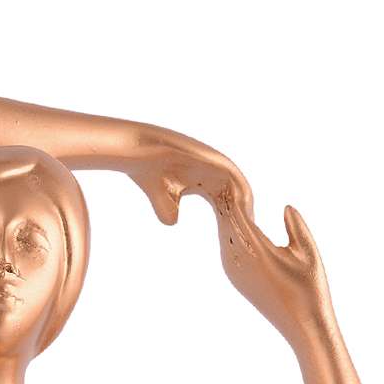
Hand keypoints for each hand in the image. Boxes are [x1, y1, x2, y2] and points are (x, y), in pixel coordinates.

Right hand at [119, 137, 251, 227]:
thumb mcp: (160, 196)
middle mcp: (210, 169)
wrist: (134, 149)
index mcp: (202, 179)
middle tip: (247, 232)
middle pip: (233, 193)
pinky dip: (239, 187)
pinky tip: (242, 204)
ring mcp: (210, 160)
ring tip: (249, 220)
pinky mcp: (208, 154)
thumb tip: (173, 222)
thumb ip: (166, 208)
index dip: (230, 217)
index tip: (233, 234)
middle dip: (241, 212)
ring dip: (245, 201)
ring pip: (236, 183)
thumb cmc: (146, 168)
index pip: (224, 200)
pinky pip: (231, 172)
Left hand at [214, 187, 332, 341]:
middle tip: (213, 172)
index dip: (231, 192)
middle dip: (222, 198)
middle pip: (225, 220)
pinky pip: (228, 246)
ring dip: (223, 213)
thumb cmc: (310, 289)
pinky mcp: (235, 277)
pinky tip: (230, 218)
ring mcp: (232, 269)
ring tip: (219, 189)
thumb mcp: (307, 253)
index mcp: (253, 249)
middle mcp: (236, 259)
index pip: (235, 212)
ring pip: (224, 233)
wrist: (301, 326)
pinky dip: (228, 229)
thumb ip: (296, 227)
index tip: (224, 171)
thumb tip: (285, 206)